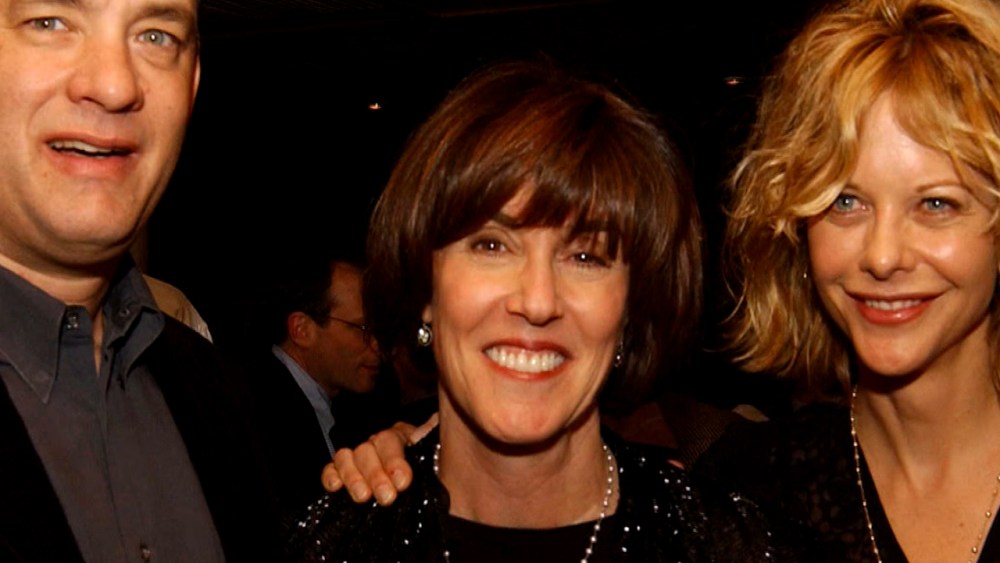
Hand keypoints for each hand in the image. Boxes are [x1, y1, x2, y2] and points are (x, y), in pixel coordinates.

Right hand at [322, 414, 437, 505]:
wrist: (430, 500)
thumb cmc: (435, 476)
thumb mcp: (440, 455)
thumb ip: (434, 436)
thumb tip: (439, 418)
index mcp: (401, 436)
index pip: (390, 440)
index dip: (394, 460)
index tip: (402, 481)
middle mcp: (377, 444)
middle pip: (367, 450)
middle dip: (375, 475)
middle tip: (386, 498)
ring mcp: (358, 460)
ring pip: (346, 457)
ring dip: (353, 477)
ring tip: (363, 497)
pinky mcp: (343, 477)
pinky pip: (331, 470)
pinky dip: (331, 476)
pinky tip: (335, 487)